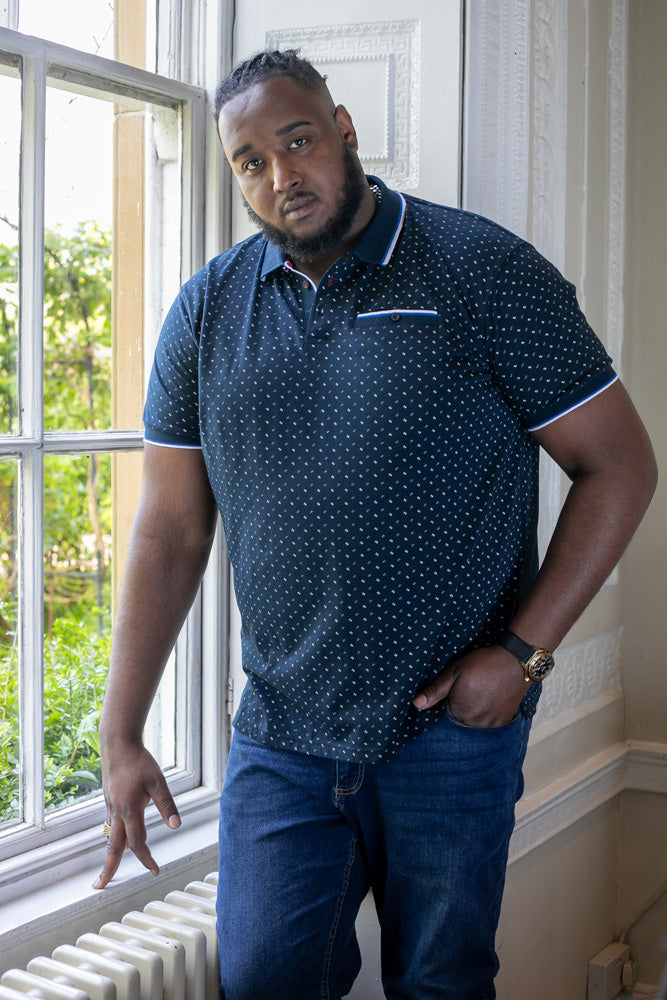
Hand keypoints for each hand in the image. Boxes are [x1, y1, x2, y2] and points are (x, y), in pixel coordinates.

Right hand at [93, 741, 180, 888]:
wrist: (117, 743)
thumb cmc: (139, 760)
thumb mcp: (158, 781)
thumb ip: (167, 804)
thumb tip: (175, 825)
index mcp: (129, 809)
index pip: (137, 842)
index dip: (146, 858)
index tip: (155, 869)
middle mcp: (116, 811)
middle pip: (113, 846)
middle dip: (108, 868)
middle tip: (100, 886)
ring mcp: (110, 805)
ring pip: (110, 836)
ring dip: (109, 854)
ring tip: (107, 869)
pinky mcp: (109, 799)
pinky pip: (110, 824)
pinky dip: (111, 837)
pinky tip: (115, 839)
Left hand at [412, 645, 529, 727]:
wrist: (516, 661)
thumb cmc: (483, 663)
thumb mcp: (454, 671)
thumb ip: (435, 690)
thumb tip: (416, 704)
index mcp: (460, 711)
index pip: (447, 713)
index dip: (451, 699)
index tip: (459, 687)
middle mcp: (475, 722)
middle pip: (462, 719)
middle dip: (463, 707)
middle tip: (474, 687)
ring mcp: (492, 723)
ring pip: (476, 723)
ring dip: (477, 712)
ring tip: (484, 692)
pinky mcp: (505, 721)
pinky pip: (491, 723)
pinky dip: (490, 714)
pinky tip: (493, 699)